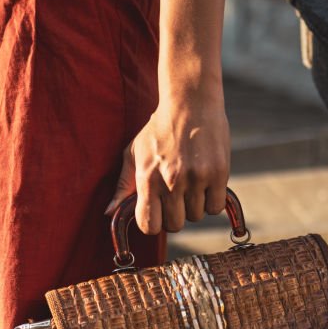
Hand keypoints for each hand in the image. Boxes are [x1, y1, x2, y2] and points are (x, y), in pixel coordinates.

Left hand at [106, 96, 230, 234]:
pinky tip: (206, 183)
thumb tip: (108, 213)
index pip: (149, 225)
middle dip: (175, 215)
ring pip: (196, 216)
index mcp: (148, 178)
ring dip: (194, 205)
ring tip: (191, 183)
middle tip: (176, 196)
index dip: (153, 223)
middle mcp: (171, 181)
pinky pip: (215, 207)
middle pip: (175, 225)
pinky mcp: (218, 174)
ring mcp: (196, 178)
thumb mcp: (134, 153)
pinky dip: (212, 200)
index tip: (158, 212)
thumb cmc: (158, 130)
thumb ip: (122, 186)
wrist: (191, 103)